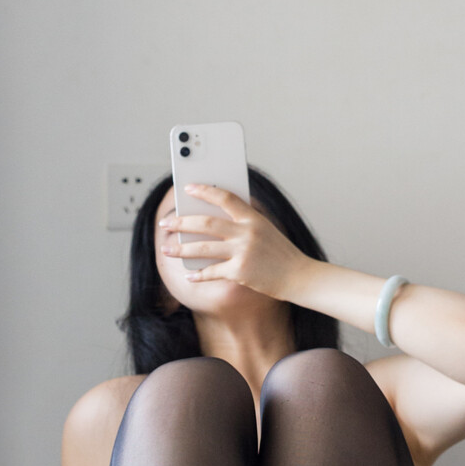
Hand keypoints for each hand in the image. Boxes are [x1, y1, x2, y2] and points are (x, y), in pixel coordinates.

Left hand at [159, 186, 304, 298]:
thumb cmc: (280, 253)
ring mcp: (242, 252)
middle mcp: (246, 232)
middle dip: (181, 222)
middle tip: (165, 224)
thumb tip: (208, 221)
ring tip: (167, 249)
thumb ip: (242, 223)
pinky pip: (212, 272)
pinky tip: (189, 275)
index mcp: (253, 218)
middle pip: (205, 223)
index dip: (204, 191)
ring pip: (202, 248)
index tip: (187, 188)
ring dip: (181, 249)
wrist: (299, 276)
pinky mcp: (240, 272)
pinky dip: (198, 274)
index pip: (225, 197)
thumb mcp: (265, 230)